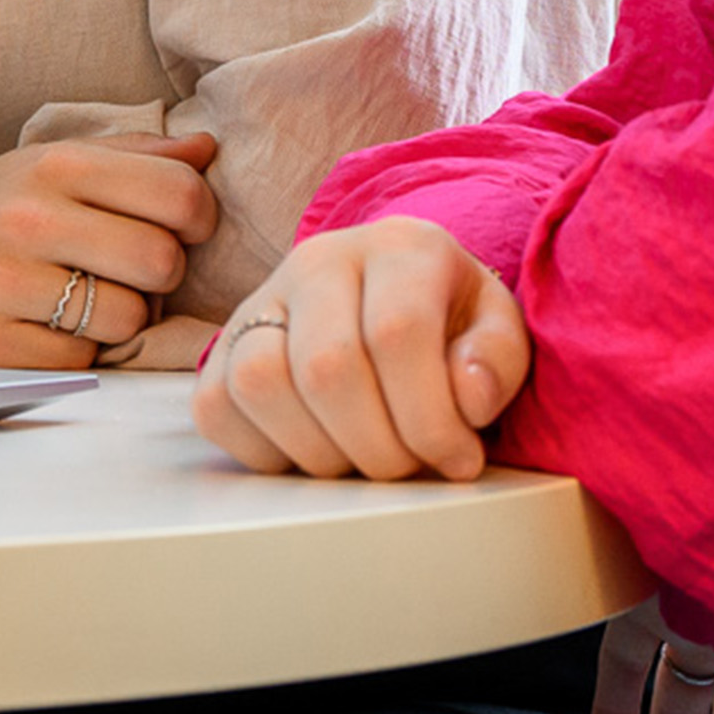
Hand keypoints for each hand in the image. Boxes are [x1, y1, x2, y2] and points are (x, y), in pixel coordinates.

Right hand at [0, 133, 217, 363]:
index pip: (178, 192)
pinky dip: (77, 351)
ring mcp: (5, 283)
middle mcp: (30, 217)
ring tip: (88, 299)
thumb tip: (208, 148)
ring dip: (121, 319)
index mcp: (57, 164)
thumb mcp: (51, 161)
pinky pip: (80, 361)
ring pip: (125, 319)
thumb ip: (135, 153)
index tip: (182, 228)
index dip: (198, 218)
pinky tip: (48, 326)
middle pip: (161, 261)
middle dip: (160, 274)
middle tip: (132, 271)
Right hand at [192, 217, 528, 481]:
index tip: (459, 460)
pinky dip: (264, 451)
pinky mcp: (222, 345)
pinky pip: (217, 407)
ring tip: (360, 460)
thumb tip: (468, 398)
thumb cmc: (449, 323)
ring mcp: (263, 297)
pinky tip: (314, 449)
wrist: (394, 298)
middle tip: (408, 467)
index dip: (431, 419)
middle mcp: (320, 259)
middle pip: (327, 368)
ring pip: (259, 382)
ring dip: (317, 453)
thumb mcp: (495, 331)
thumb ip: (497, 361)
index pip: (399, 333)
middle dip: (377, 448)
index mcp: (399, 246)